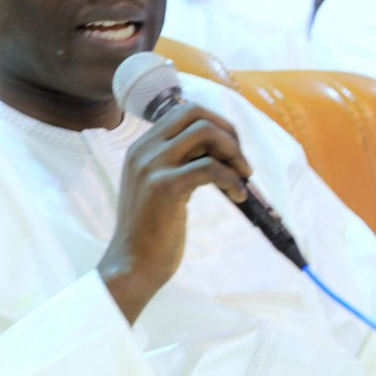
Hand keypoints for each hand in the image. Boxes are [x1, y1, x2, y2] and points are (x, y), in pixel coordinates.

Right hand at [98, 103, 252, 322]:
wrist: (133, 264)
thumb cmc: (151, 231)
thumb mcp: (159, 186)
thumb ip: (178, 163)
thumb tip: (218, 148)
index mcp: (141, 147)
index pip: (182, 111)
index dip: (214, 124)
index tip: (229, 150)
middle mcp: (143, 150)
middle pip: (194, 112)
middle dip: (227, 131)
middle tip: (240, 161)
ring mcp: (152, 166)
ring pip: (205, 133)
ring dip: (234, 152)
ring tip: (243, 177)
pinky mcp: (165, 187)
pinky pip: (210, 168)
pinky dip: (232, 179)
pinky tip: (238, 196)